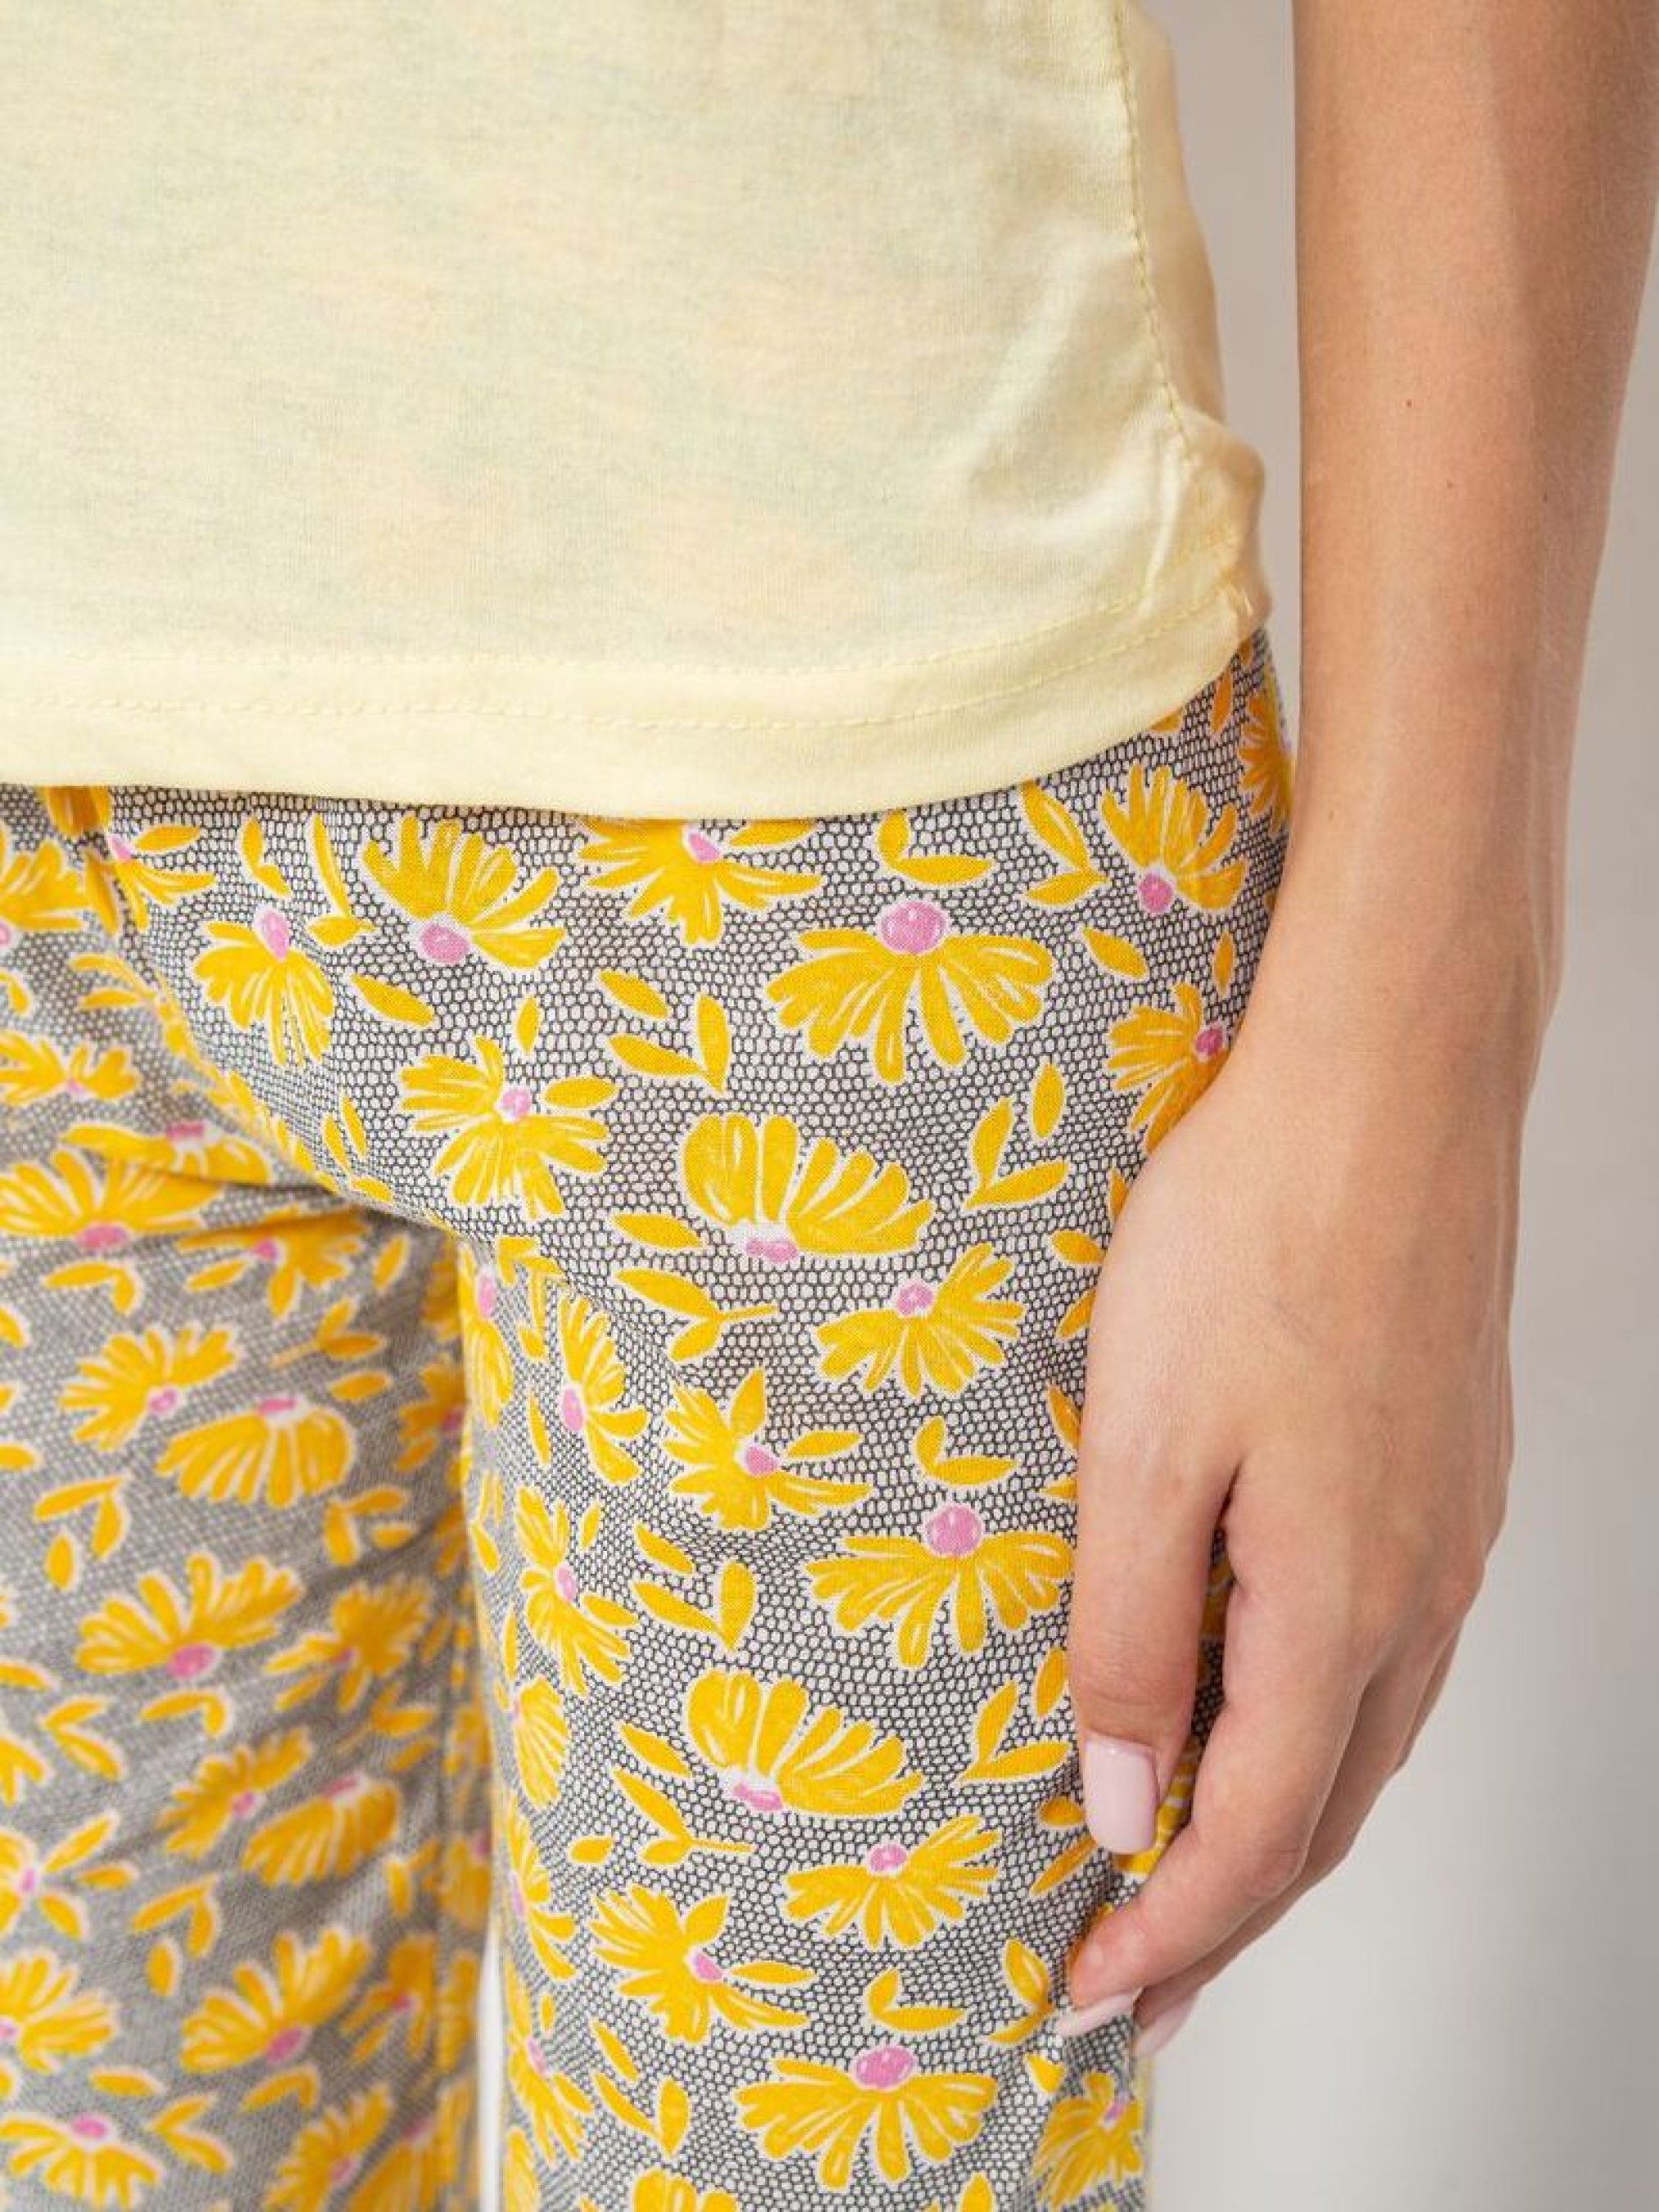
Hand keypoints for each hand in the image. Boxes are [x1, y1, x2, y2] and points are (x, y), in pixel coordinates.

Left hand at [1059, 1001, 1519, 2050]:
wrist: (1385, 1089)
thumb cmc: (1252, 1243)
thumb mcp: (1145, 1448)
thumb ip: (1135, 1637)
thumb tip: (1129, 1802)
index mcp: (1339, 1606)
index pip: (1256, 1837)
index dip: (1172, 1938)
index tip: (1089, 2001)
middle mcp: (1417, 1594)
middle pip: (1327, 1814)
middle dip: (1228, 1919)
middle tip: (1143, 1992)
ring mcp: (1446, 1534)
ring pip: (1366, 1738)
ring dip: (1278, 1827)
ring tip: (1194, 1877)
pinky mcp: (1443, 1473)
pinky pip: (1388, 1653)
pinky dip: (1319, 1727)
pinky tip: (1269, 1709)